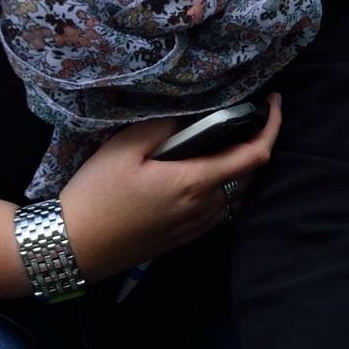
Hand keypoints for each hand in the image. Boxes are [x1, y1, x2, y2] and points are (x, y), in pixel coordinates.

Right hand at [61, 94, 282, 281]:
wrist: (74, 246)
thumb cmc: (96, 195)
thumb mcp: (124, 148)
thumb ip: (165, 127)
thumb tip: (193, 115)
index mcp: (196, 183)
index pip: (256, 154)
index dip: (272, 126)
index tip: (274, 102)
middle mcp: (206, 208)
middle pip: (252, 173)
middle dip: (257, 142)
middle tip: (245, 115)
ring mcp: (198, 226)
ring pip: (239, 193)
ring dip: (241, 166)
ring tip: (227, 139)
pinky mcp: (187, 237)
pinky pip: (223, 209)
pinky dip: (227, 185)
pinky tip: (206, 171)